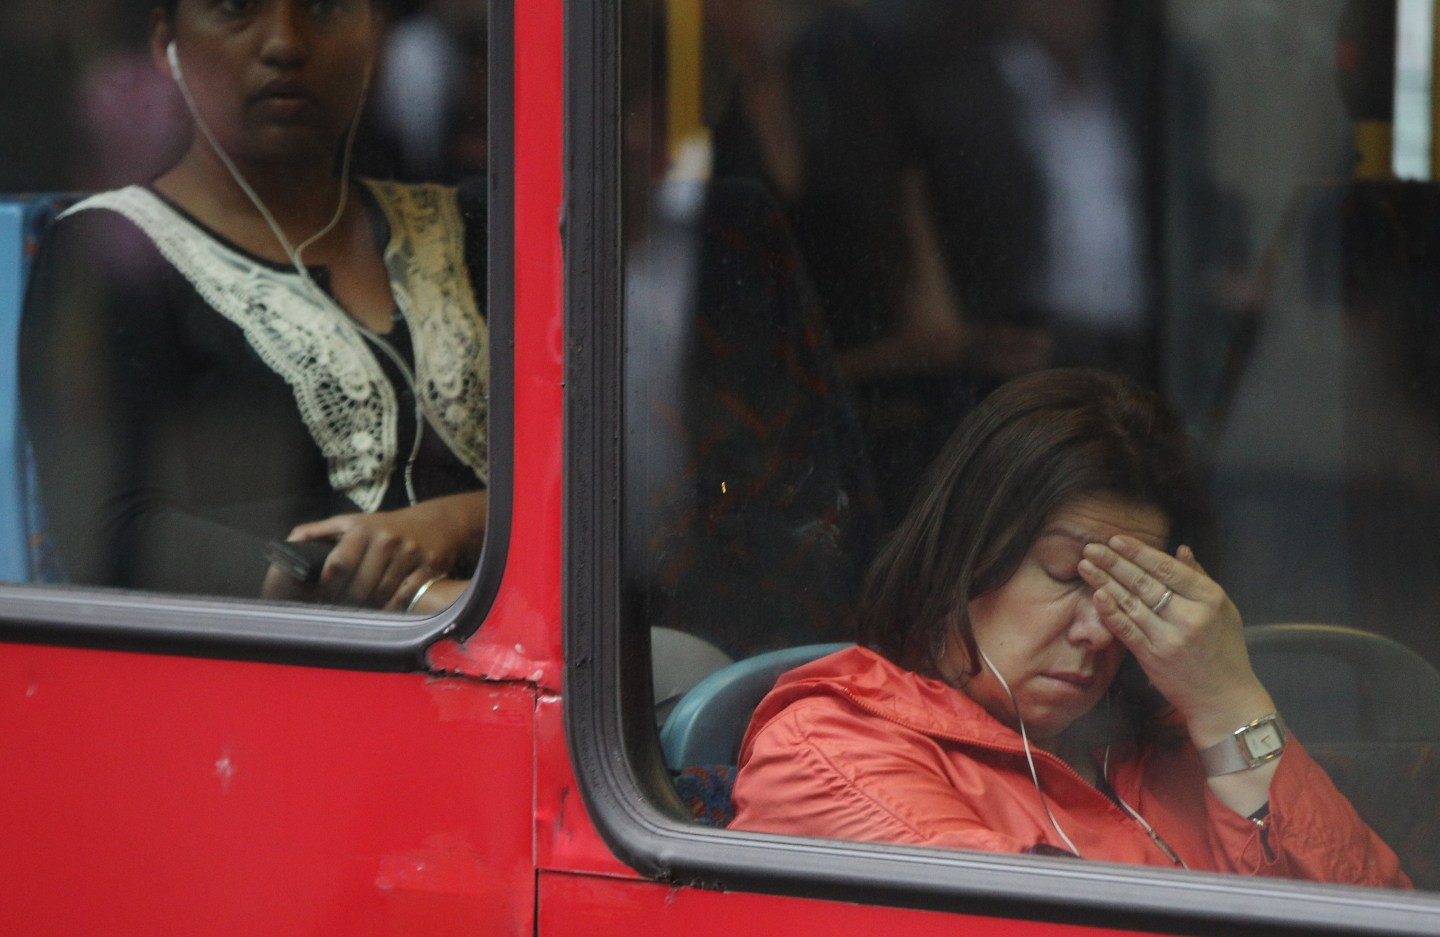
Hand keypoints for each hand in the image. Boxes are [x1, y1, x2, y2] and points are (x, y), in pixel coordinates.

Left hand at [286, 491, 487, 609]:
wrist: (436, 522)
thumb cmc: (386, 526)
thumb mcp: (353, 522)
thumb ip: (319, 532)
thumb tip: (289, 542)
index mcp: (363, 529)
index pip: (339, 564)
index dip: (327, 585)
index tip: (322, 596)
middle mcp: (387, 540)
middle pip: (360, 585)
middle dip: (349, 600)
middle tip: (343, 606)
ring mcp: (409, 555)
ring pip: (382, 593)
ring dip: (371, 605)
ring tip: (363, 606)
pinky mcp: (428, 568)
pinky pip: (405, 597)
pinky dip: (393, 607)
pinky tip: (385, 607)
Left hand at [1077, 538, 1273, 744]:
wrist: (1224, 698)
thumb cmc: (1225, 650)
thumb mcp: (1224, 609)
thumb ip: (1200, 578)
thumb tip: (1181, 549)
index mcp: (1209, 599)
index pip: (1168, 569)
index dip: (1140, 552)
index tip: (1117, 539)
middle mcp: (1189, 616)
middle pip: (1145, 583)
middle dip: (1114, 562)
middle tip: (1091, 547)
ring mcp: (1169, 638)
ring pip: (1131, 603)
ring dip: (1104, 582)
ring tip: (1085, 566)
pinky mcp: (1153, 658)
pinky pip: (1127, 630)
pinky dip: (1110, 613)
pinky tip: (1096, 596)